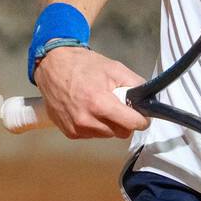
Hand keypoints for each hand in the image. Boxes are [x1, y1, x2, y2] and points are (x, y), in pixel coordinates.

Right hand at [34, 45, 149, 138]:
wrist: (53, 67)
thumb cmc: (84, 65)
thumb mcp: (114, 68)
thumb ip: (134, 84)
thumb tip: (147, 99)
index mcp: (99, 103)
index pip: (131, 124)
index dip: (141, 120)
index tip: (143, 116)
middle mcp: (87, 120)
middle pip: (120, 132)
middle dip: (125, 121)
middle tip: (119, 106)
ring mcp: (76, 128)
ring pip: (107, 135)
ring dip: (109, 124)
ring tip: (101, 105)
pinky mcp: (69, 133)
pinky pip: (92, 135)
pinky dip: (96, 126)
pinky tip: (89, 110)